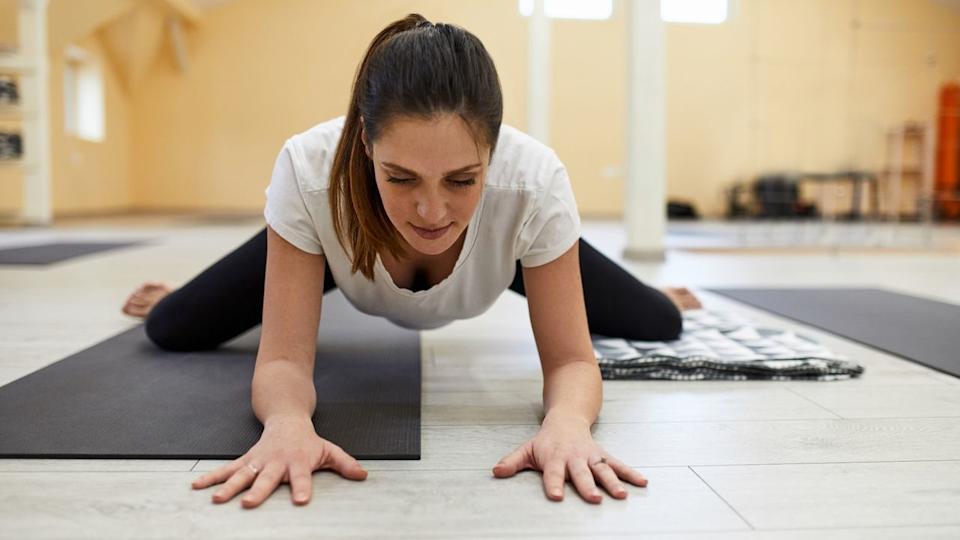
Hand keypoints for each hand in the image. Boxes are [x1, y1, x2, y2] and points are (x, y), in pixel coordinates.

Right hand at [190, 415, 367, 507]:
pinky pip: (227, 470)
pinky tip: (197, 487)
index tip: (300, 500)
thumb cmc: (308, 441)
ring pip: (242, 474)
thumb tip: (363, 475)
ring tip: (217, 499)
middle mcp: (276, 462)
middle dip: (258, 491)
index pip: (302, 477)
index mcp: (298, 462)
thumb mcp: (328, 450)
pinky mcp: (246, 460)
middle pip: (267, 478)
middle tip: (248, 503)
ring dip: (229, 486)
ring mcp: (258, 461)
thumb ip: (344, 463)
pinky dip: (212, 477)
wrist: (287, 418)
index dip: (302, 488)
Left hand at [491, 417, 646, 502]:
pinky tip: (643, 483)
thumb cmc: (546, 441)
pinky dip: (631, 473)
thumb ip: (513, 461)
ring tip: (621, 494)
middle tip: (594, 499)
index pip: (552, 473)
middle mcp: (574, 458)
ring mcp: (591, 456)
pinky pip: (618, 465)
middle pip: (581, 474)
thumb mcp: (527, 449)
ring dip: (613, 482)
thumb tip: (495, 471)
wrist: (567, 418)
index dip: (553, 484)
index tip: (556, 497)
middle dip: (588, 486)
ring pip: (603, 469)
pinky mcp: (604, 456)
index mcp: (555, 458)